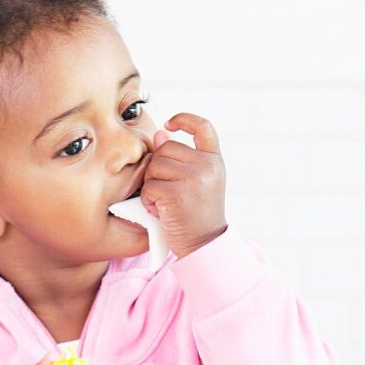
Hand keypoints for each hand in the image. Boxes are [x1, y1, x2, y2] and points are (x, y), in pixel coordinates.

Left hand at [140, 113, 227, 258]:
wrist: (203, 245)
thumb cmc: (196, 215)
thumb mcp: (197, 183)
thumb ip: (181, 158)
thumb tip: (160, 133)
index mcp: (215, 160)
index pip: (203, 127)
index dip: (184, 119)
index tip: (169, 124)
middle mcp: (207, 166)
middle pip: (166, 149)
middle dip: (158, 168)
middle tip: (167, 191)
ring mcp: (194, 179)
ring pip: (154, 167)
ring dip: (152, 185)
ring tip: (164, 202)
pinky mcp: (177, 194)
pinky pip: (149, 186)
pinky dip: (149, 200)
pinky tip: (160, 211)